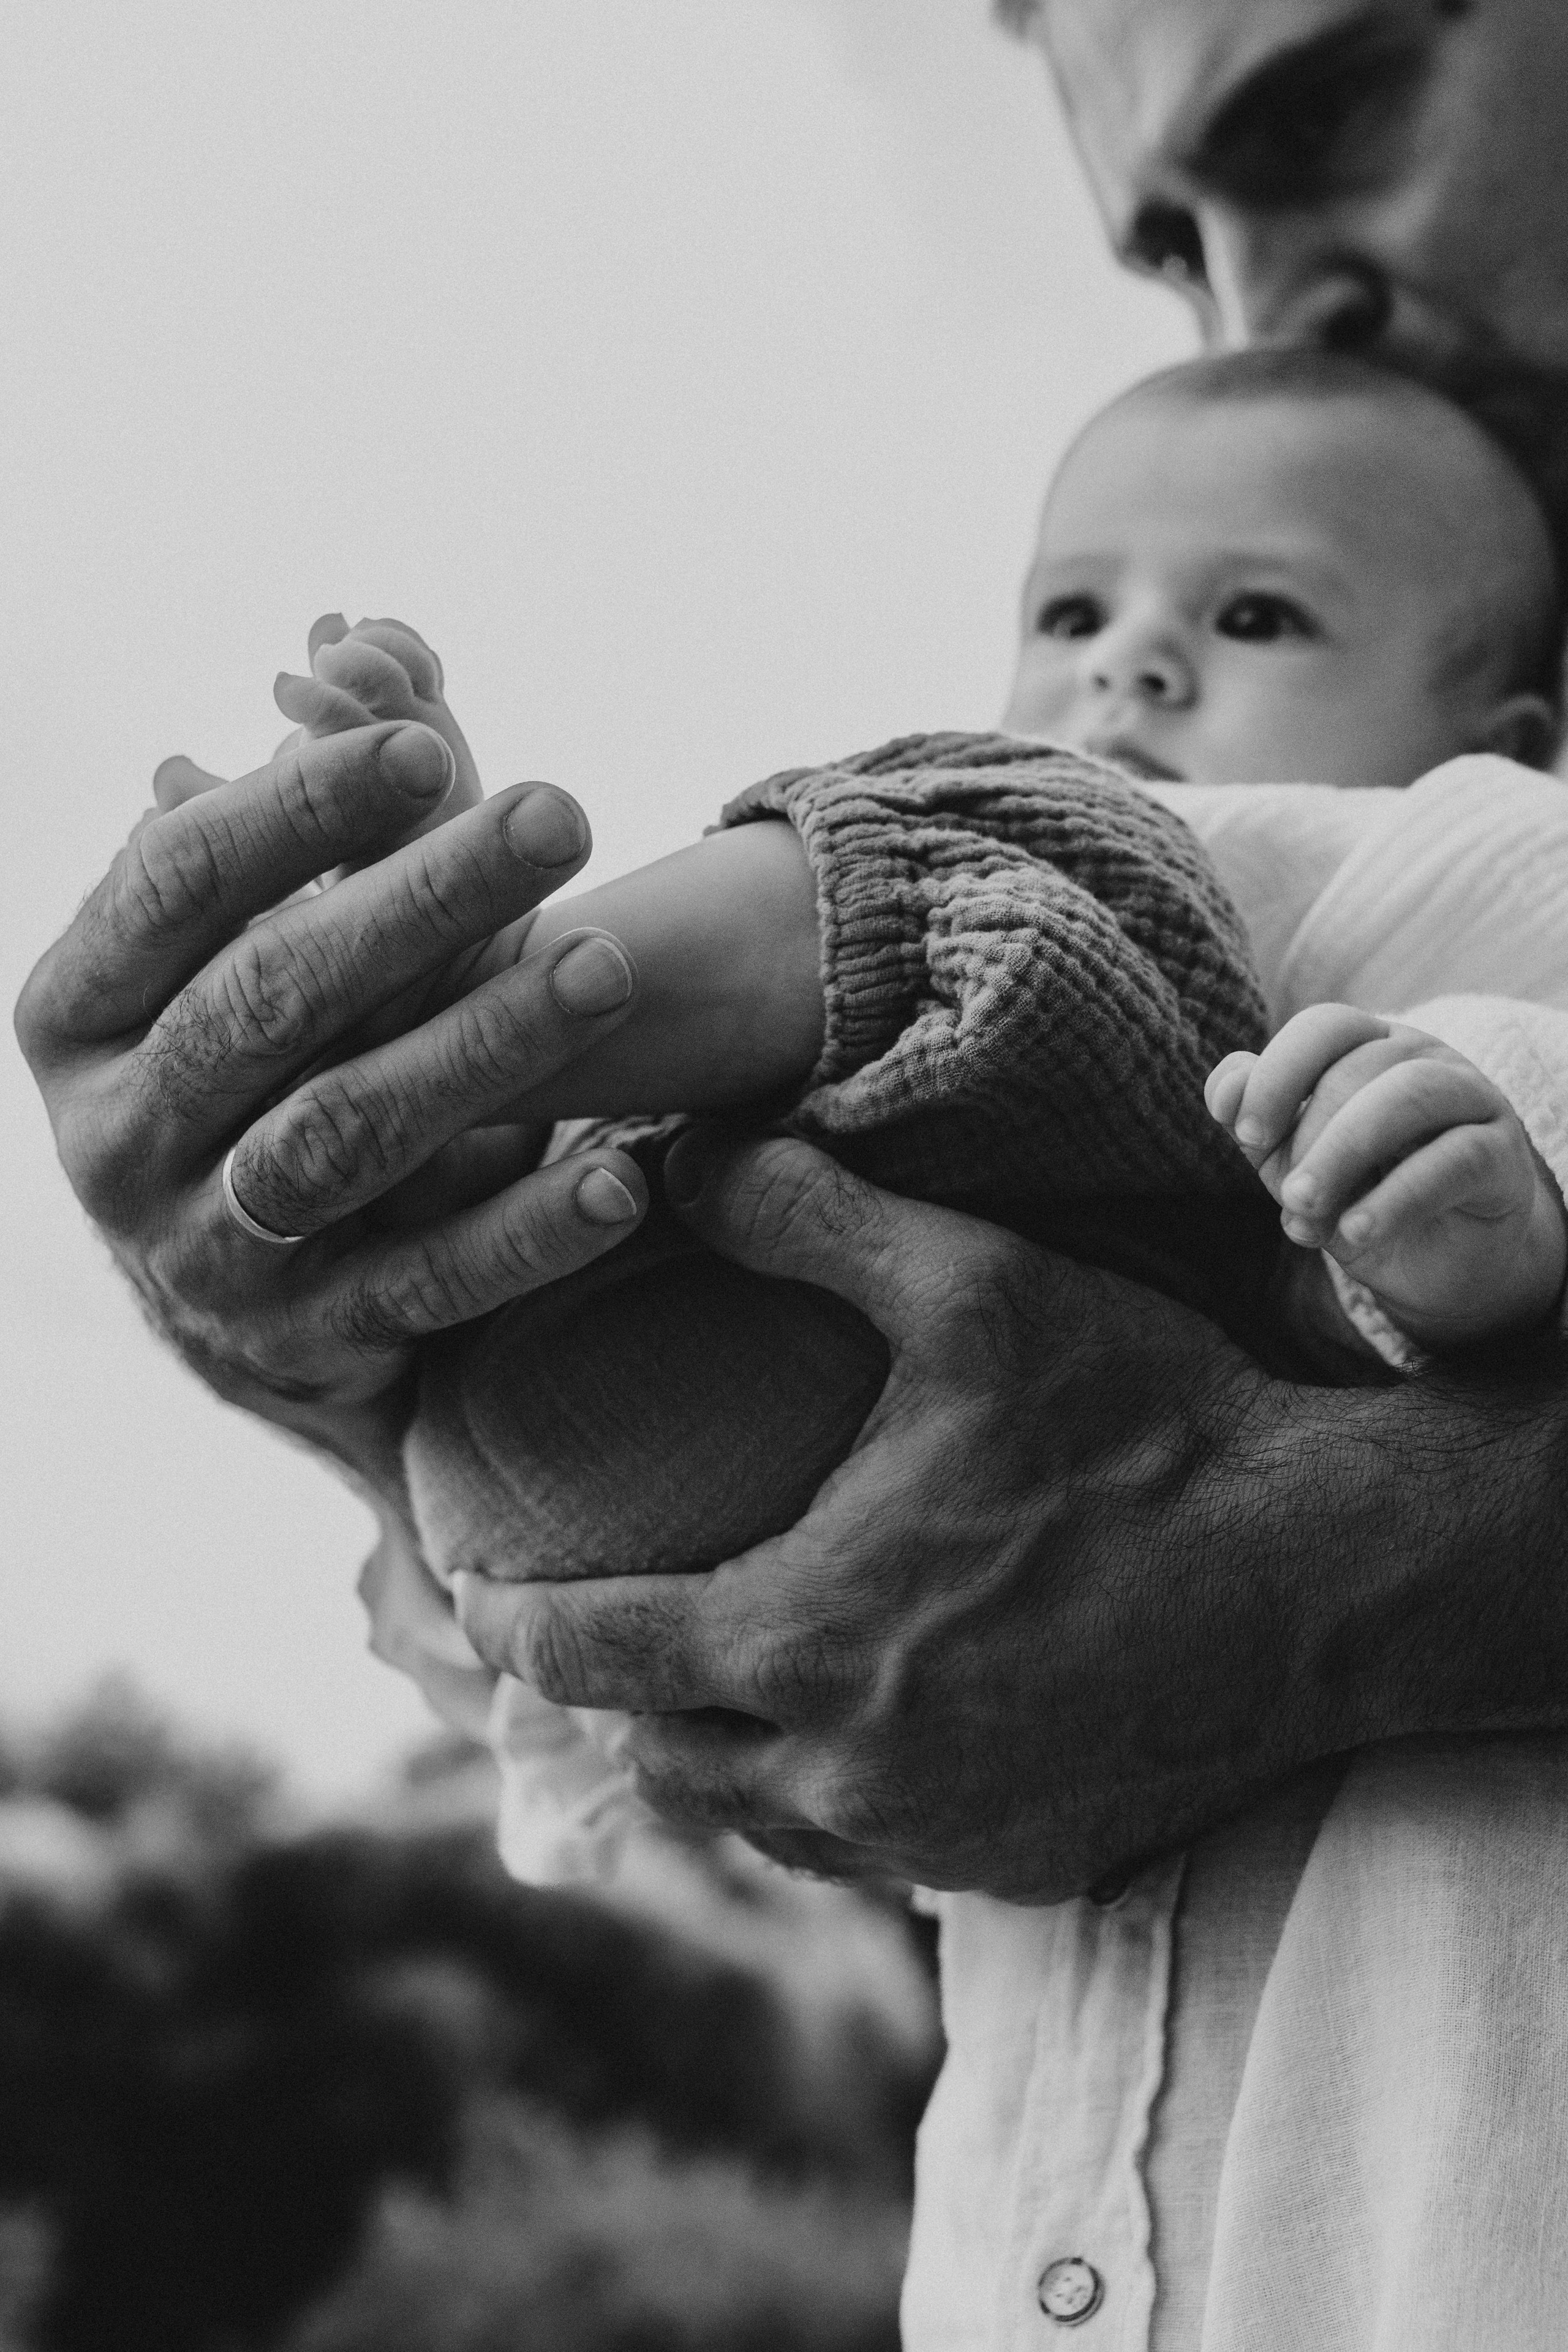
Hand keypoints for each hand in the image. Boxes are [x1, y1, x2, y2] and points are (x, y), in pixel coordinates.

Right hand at [15, 718, 648, 1509]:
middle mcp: (117, 1130)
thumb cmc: (244, 1066)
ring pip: (346, 1135)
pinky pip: (427, 1280)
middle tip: (560, 813)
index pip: (176, 883)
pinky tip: (617, 1177)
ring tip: (608, 964)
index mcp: (75, 1007)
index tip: (425, 746)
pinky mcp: (309, 1335)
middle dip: (420, 901)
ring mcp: (204, 1247)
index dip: (299, 810)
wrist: (224, 1300)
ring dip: (483, 1044)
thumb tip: (372, 649)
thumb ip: (300, 833)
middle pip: (271, 999)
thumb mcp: (226, 955)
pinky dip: (525, 1230)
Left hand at [450, 1133, 1436, 1899]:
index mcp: (800, 1641)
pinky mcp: (1015, 1869)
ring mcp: (932, 1840)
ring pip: (760, 1824)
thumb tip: (680, 1151)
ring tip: (705, 1691)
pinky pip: (873, 1857)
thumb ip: (811, 1217)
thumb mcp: (979, 1290)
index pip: (590, 1658)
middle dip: (607, 1705)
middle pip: (658, 1763)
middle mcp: (844, 1774)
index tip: (470, 1600)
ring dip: (714, 1762)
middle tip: (590, 1640)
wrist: (1325, 1578)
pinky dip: (829, 1800)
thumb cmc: (1149, 1426)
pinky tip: (853, 1733)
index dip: (510, 1627)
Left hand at [1208, 1005, 1567, 1347]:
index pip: (1325, 1026)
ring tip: (1305, 1212)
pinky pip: (1453, 1160)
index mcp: (1370, 1047)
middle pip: (1358, 1067)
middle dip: (1307, 1135)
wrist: (1437, 1260)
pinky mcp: (1502, 1154)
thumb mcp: (1294, 1162)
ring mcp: (1471, 1099)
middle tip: (1286, 1197)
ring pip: (1409, 1097)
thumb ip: (1258, 1122)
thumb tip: (1223, 1090)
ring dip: (1344, 1154)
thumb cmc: (1358, 1194)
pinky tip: (1356, 1233)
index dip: (1278, 1073)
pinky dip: (1395, 1199)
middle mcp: (1425, 1058)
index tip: (1244, 1134)